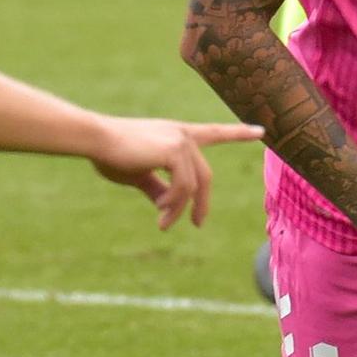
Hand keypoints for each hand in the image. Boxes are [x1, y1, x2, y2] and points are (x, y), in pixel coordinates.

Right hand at [88, 117, 261, 229]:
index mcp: (178, 135)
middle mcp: (184, 136)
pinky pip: (183, 186)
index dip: (238, 133)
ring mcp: (181, 142)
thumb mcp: (139, 173)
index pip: (215, 133)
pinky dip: (173, 203)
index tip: (261, 131)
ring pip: (193, 186)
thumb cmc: (112, 153)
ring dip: (179, 209)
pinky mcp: (175, 151)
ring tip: (164, 224)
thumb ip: (158, 187)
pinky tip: (160, 210)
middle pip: (205, 176)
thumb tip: (168, 206)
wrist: (95, 139)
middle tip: (198, 224)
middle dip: (202, 203)